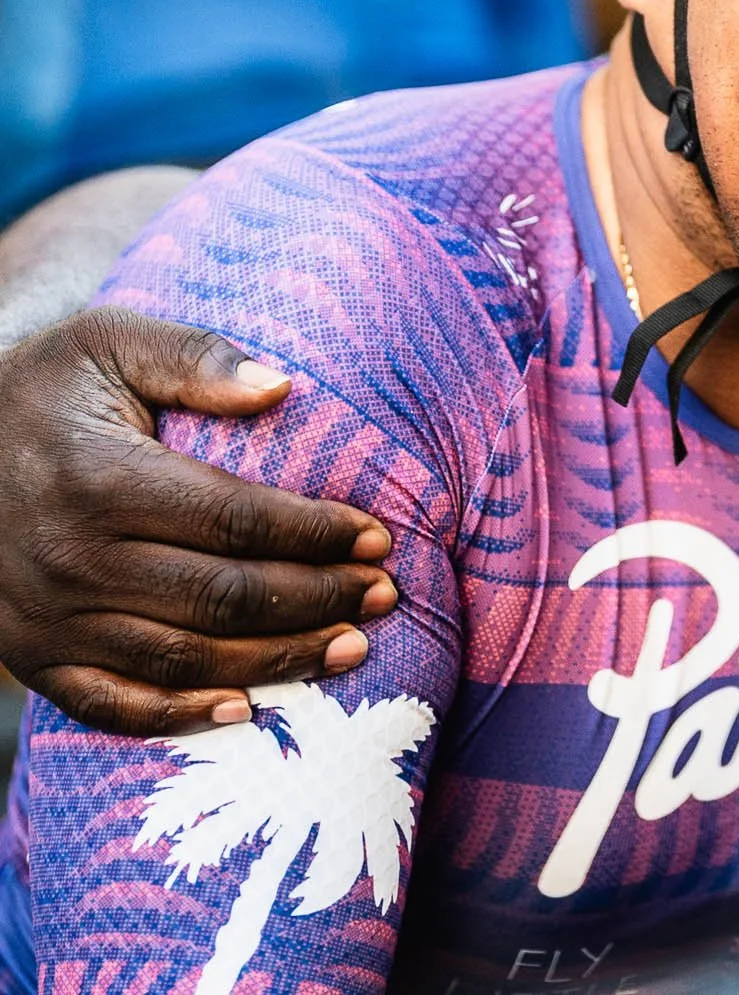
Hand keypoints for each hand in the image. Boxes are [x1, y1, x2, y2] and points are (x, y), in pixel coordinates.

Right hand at [0, 308, 396, 735]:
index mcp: (98, 479)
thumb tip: (281, 386)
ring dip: (276, 660)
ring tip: (351, 647)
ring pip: (182, 659)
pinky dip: (180, 716)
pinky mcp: (29, 656)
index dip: (315, 535)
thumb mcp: (108, 342)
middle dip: (316, 600)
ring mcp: (45, 617)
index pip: (235, 521)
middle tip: (384, 596)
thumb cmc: (44, 386)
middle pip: (221, 598)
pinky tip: (249, 708)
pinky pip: (110, 705)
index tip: (377, 538)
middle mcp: (70, 558)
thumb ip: (196, 357)